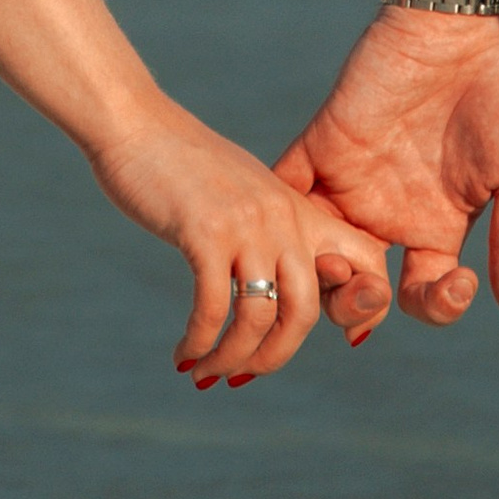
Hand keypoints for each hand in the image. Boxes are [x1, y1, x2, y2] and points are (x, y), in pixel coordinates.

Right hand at [88, 93, 393, 384]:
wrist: (135, 124)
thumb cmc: (182, 165)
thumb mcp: (243, 193)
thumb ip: (266, 228)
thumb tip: (271, 282)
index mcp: (298, 209)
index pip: (363, 260)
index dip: (362, 308)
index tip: (340, 341)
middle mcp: (282, 218)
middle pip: (306, 310)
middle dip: (276, 355)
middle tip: (244, 373)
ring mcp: (246, 224)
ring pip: (260, 317)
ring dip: (232, 357)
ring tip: (205, 372)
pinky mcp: (206, 232)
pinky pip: (215, 307)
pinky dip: (199, 341)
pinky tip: (183, 354)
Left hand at [275, 6, 498, 327]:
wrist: (469, 21)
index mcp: (438, 225)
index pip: (423, 294)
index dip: (437, 306)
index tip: (459, 283)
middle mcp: (389, 212)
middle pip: (357, 289)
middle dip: (358, 310)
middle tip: (374, 290)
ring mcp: (352, 181)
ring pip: (313, 251)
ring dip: (314, 277)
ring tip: (336, 270)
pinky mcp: (322, 143)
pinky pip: (284, 187)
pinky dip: (274, 216)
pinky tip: (287, 231)